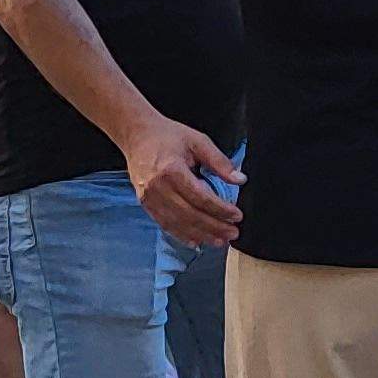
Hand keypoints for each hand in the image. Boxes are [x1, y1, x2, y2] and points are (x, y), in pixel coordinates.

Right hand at [118, 116, 243, 246]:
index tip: (237, 216)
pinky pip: (165, 224)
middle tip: (233, 233)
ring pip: (178, 224)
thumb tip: (240, 180)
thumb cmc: (167, 136)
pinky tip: (196, 241)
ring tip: (219, 241)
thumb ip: (219, 161)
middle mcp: (158, 188)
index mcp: (172, 171)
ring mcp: (149, 198)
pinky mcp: (145, 204)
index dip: (220, 210)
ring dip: (201, 235)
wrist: (137, 135)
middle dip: (214, 227)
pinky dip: (182, 235)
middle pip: (190, 215)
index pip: (201, 197)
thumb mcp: (197, 141)